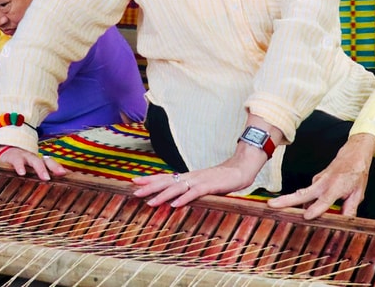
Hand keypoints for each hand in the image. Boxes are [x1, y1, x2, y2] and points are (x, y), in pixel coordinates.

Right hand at [0, 146, 67, 180]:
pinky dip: (20, 166)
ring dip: (40, 168)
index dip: (61, 169)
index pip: (53, 165)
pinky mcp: (14, 157)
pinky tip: (22, 173)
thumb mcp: (33, 170)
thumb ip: (44, 176)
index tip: (70, 176)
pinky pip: (17, 162)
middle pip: (47, 161)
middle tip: (61, 174)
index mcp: (41, 162)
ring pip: (34, 160)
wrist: (7, 152)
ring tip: (45, 177)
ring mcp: (25, 157)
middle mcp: (35, 158)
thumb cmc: (24, 165)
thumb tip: (60, 185)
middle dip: (55, 167)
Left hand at [132, 145, 267, 207]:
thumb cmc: (221, 179)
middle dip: (149, 186)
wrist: (239, 170)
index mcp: (188, 177)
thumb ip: (190, 189)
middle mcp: (190, 177)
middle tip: (134, 190)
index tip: (134, 181)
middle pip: (166, 181)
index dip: (150, 179)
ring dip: (162, 195)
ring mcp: (199, 181)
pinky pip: (194, 193)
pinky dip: (183, 199)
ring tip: (150, 202)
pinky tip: (175, 205)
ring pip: (177, 188)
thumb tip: (176, 196)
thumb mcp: (202, 184)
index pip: (165, 177)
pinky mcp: (209, 186)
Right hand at [269, 133, 374, 218]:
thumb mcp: (358, 193)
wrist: (353, 155)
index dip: (316, 209)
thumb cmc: (356, 173)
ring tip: (274, 208)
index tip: (306, 216)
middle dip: (286, 200)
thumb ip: (350, 209)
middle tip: (271, 205)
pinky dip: (302, 202)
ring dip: (289, 201)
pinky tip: (299, 210)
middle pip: (302, 194)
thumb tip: (345, 223)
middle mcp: (322, 183)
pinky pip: (306, 194)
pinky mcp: (314, 182)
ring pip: (301, 194)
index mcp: (335, 187)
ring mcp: (316, 181)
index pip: (324, 200)